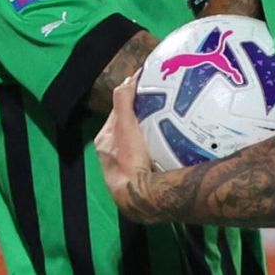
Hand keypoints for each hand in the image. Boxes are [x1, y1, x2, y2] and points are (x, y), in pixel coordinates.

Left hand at [95, 75, 154, 220]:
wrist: (139, 196)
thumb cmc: (128, 162)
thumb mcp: (125, 125)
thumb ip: (123, 100)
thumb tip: (129, 79)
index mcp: (104, 140)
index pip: (117, 112)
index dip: (130, 98)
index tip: (145, 89)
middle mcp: (111, 154)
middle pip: (128, 127)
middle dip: (142, 117)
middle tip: (161, 107)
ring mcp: (124, 167)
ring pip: (138, 143)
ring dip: (151, 134)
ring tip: (168, 127)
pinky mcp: (138, 177)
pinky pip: (148, 157)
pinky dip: (156, 150)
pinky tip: (169, 148)